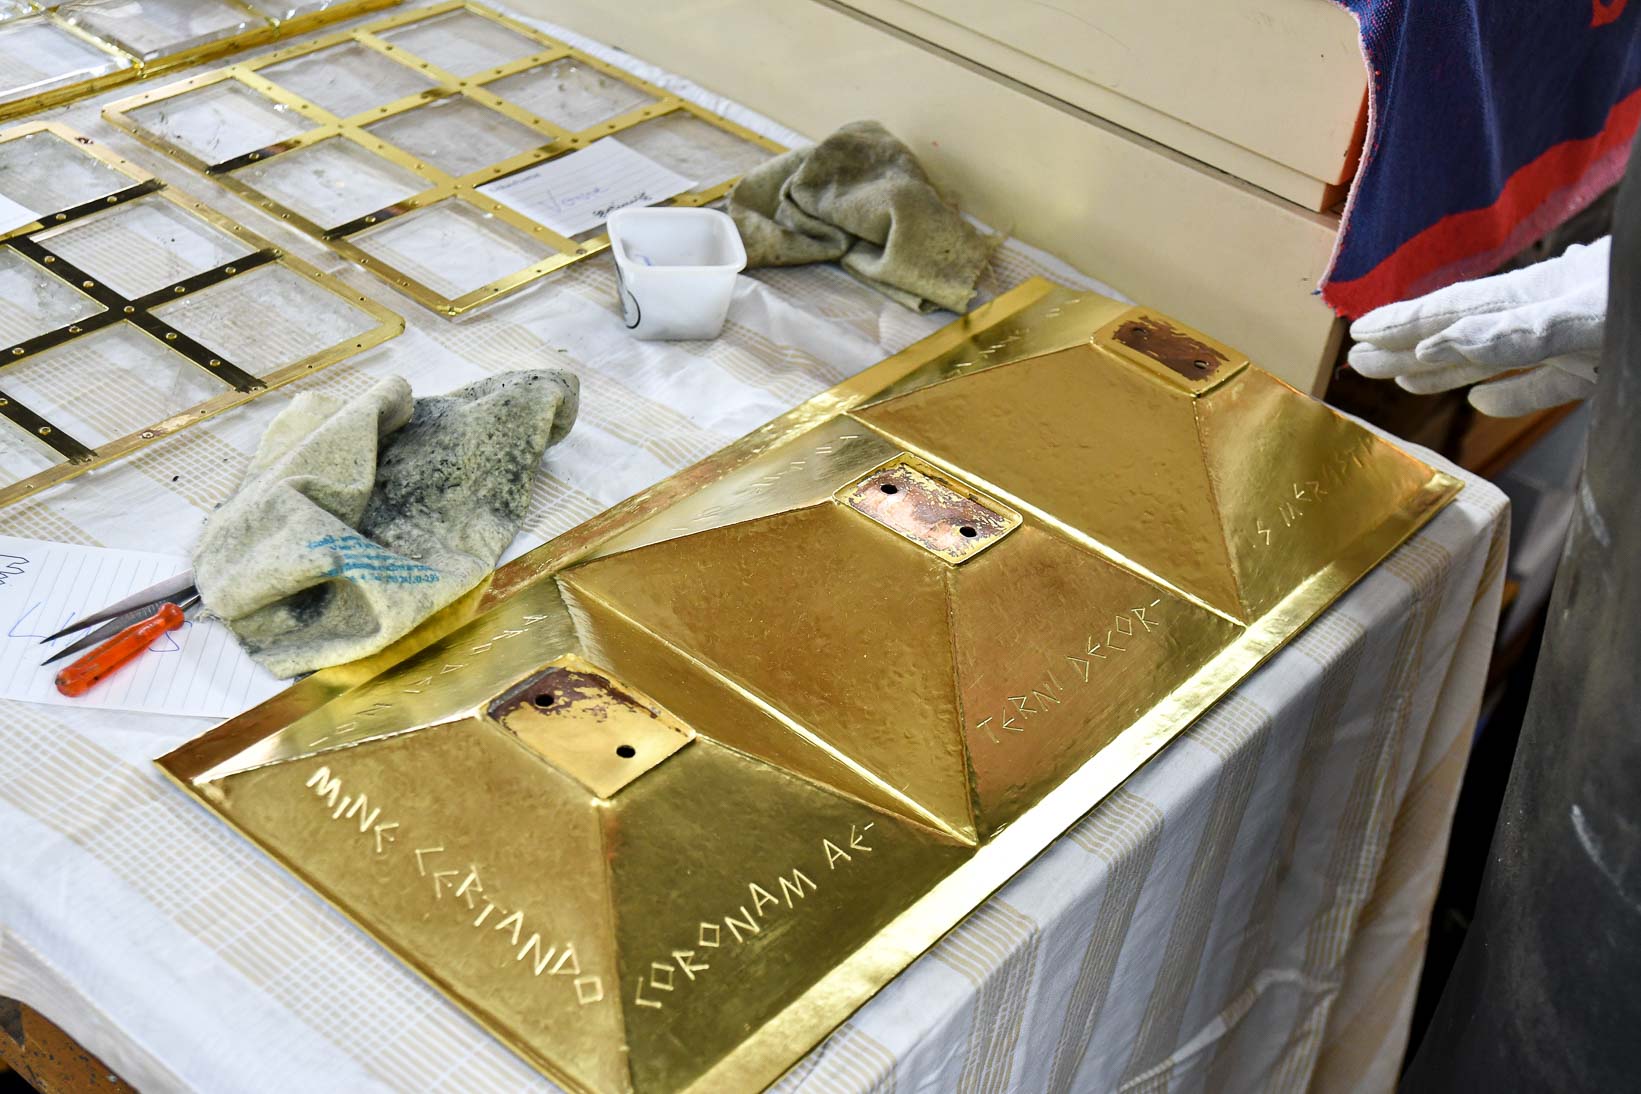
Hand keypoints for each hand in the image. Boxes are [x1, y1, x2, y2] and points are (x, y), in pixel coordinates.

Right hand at [1347, 237, 1607, 416]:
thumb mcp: (1584, 316)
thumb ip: (1516, 332)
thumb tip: (1436, 345)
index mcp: (1531, 298)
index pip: (1451, 312)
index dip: (1403, 323)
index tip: (1359, 333)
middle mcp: (1541, 316)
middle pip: (1459, 334)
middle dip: (1406, 348)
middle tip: (1359, 361)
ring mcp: (1568, 344)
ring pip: (1489, 360)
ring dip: (1443, 371)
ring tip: (1401, 381)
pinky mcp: (1594, 368)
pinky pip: (1540, 385)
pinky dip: (1507, 395)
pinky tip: (1479, 403)